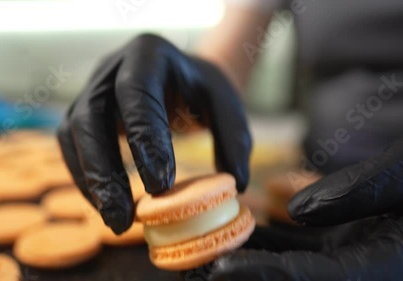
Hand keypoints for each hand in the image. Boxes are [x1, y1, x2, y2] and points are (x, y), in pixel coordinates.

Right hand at [57, 34, 250, 233]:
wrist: (177, 76)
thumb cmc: (200, 89)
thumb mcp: (225, 102)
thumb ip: (234, 138)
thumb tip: (233, 183)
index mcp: (147, 54)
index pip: (135, 92)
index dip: (143, 138)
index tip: (159, 185)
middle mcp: (110, 68)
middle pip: (90, 115)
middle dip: (104, 170)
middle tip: (124, 217)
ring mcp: (90, 90)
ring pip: (73, 132)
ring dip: (91, 179)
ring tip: (115, 219)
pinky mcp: (82, 113)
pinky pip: (71, 145)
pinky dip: (86, 177)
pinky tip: (106, 204)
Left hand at [206, 137, 402, 280]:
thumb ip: (362, 188)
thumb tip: (292, 204)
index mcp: (386, 268)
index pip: (313, 279)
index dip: (264, 277)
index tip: (219, 270)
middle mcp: (368, 271)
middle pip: (297, 279)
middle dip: (251, 268)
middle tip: (199, 256)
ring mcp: (359, 259)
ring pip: (298, 260)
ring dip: (255, 246)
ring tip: (213, 230)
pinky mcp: (355, 244)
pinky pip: (310, 244)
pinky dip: (279, 229)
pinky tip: (257, 206)